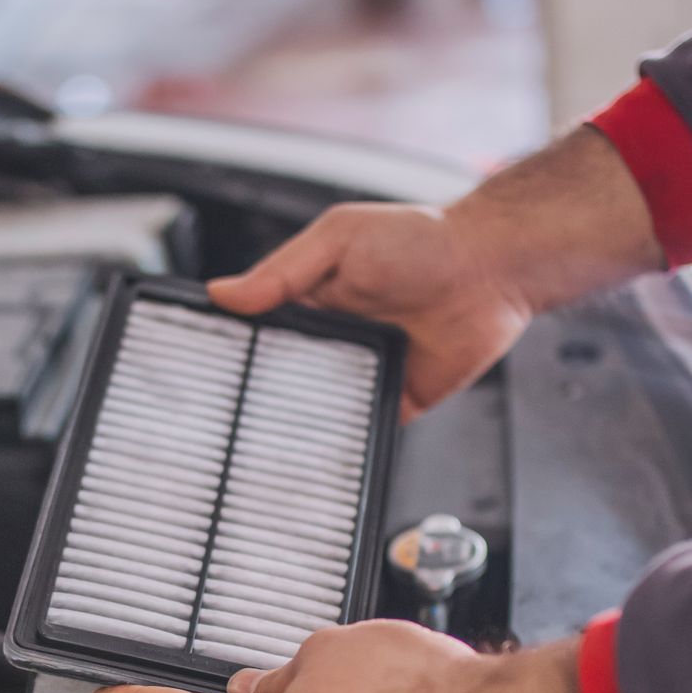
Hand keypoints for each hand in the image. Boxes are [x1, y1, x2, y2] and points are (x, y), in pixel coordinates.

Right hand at [209, 128, 663, 419]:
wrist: (490, 269)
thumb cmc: (422, 240)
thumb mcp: (338, 239)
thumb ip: (282, 271)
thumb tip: (224, 293)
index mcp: (310, 301)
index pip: (258, 334)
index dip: (232, 352)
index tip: (201, 373)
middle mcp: (332, 340)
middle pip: (280, 379)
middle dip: (255, 398)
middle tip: (224, 419)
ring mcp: (361, 373)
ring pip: (315, 411)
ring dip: (294, 424)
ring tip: (256, 446)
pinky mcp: (393, 401)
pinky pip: (360, 431)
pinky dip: (341, 443)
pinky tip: (314, 453)